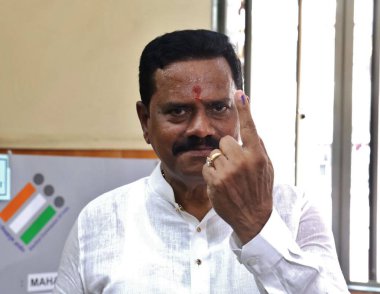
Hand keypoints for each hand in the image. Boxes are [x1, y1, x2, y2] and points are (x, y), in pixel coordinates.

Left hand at [202, 90, 273, 244]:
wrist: (254, 218)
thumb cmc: (260, 191)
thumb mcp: (267, 169)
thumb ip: (259, 149)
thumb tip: (252, 131)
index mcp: (258, 156)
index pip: (250, 128)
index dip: (245, 109)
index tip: (239, 93)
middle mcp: (244, 161)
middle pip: (225, 141)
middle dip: (227, 151)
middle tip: (234, 166)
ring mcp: (229, 171)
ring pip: (214, 154)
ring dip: (218, 164)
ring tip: (229, 178)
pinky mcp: (216, 181)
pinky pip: (207, 167)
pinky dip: (211, 175)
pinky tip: (221, 185)